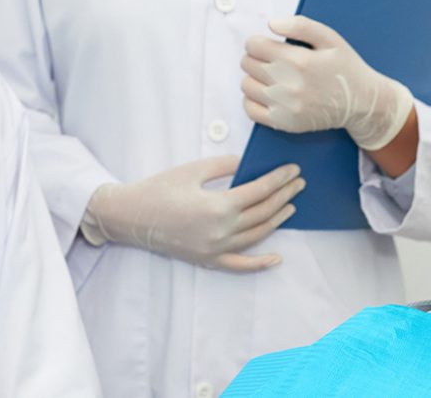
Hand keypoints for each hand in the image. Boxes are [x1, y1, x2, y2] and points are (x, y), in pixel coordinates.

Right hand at [83, 156, 303, 271]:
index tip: (293, 169)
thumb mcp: (193, 170)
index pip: (260, 191)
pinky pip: (239, 265)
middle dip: (284, 195)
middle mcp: (221, 231)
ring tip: (291, 205)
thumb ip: (225, 166)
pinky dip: (259, 264)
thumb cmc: (160, 189)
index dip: (279, 179)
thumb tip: (248, 165)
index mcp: (218, 206)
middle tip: (299, 182)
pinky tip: (276, 258)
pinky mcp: (208, 260)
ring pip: (257, 236)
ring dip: (277, 220)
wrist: (131, 217)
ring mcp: (216, 249)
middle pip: (263, 212)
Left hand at [240, 15, 413, 151]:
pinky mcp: (284, 123)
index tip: (266, 44)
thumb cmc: (345, 67)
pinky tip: (267, 93)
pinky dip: (252, 99)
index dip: (257, 41)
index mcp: (299, 61)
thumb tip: (271, 24)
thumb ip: (301, 26)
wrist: (362, 103)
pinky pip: (250, 109)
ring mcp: (285, 107)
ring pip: (246, 85)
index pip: (254, 45)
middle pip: (247, 64)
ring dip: (254, 77)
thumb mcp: (330, 39)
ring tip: (270, 75)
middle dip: (255, 57)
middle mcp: (289, 85)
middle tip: (270, 59)